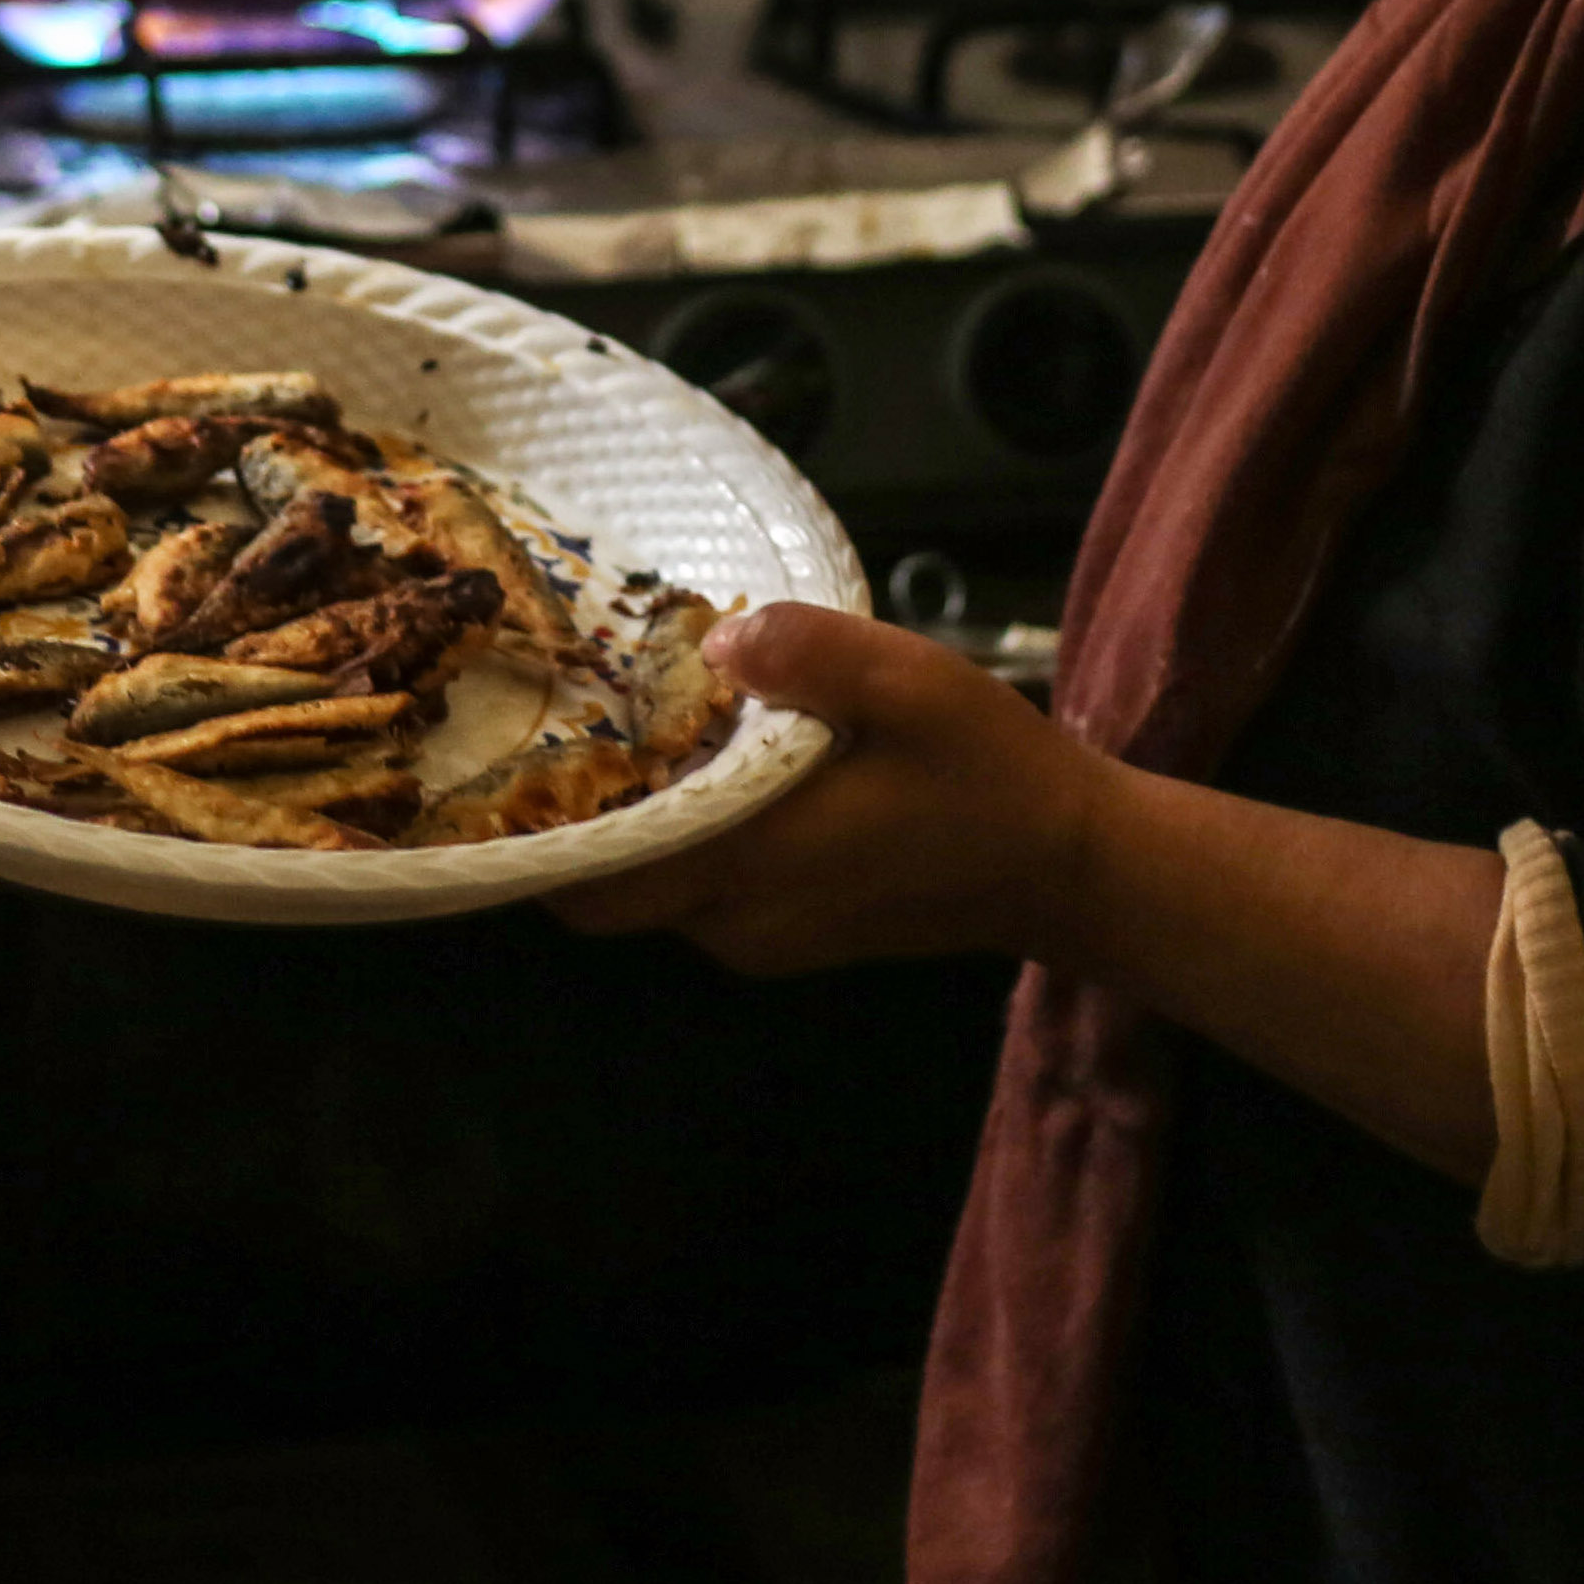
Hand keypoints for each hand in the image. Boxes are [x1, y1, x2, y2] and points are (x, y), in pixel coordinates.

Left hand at [547, 603, 1114, 974]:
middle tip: (569, 722)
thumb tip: (717, 644)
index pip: (596, 881)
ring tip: (633, 731)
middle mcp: (738, 920)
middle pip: (607, 891)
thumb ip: (813, 656)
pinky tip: (707, 768)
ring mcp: (761, 939)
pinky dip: (685, 842)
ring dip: (636, 827)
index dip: (543, 829)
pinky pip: (699, 894)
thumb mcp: (916, 685)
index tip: (515, 754)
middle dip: (577, 821)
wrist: (1068, 866)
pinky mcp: (788, 935)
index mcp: (754, 862)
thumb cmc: (992, 774)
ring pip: (652, 892)